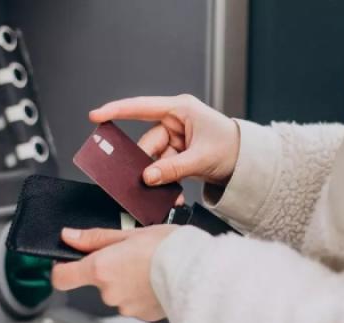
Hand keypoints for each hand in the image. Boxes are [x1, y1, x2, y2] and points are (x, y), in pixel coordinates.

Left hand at [50, 225, 178, 320]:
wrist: (201, 270)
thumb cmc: (170, 247)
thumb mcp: (131, 233)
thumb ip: (96, 238)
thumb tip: (69, 237)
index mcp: (101, 269)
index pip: (62, 277)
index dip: (62, 268)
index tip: (69, 261)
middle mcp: (109, 292)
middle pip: (97, 281)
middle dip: (111, 269)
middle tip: (133, 254)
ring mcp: (126, 307)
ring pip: (118, 292)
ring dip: (128, 281)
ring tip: (151, 266)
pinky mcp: (143, 316)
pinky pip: (136, 302)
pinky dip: (143, 292)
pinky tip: (159, 280)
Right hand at [90, 94, 240, 185]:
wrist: (248, 162)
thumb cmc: (232, 148)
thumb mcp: (201, 158)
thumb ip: (173, 168)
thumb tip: (148, 177)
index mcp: (181, 110)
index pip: (142, 107)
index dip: (117, 110)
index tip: (96, 116)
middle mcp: (175, 121)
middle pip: (147, 144)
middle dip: (147, 164)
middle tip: (145, 182)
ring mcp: (176, 138)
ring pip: (154, 159)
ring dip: (159, 177)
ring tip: (169, 192)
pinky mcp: (177, 153)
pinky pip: (163, 168)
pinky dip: (167, 181)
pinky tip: (175, 193)